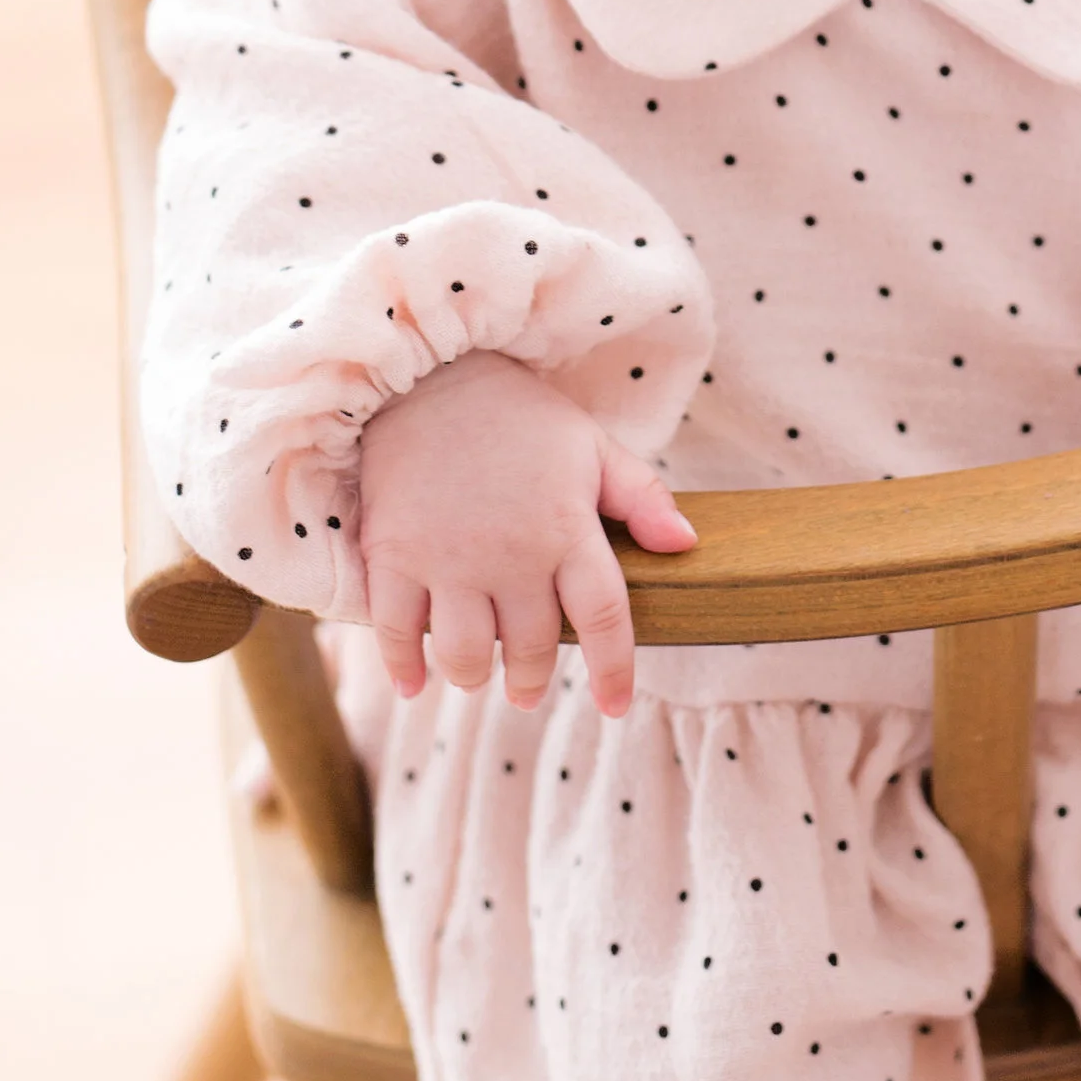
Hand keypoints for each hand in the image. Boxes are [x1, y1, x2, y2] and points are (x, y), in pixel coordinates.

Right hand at [358, 351, 694, 718]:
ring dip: (474, 677)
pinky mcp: (394, 556)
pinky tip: (416, 682)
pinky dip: (405, 668)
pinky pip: (397, 634)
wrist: (427, 375)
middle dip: (529, 679)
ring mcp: (448, 559)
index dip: (614, 670)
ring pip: (465, 656)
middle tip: (526, 686)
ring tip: (478, 675)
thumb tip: (686, 545)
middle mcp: (510, 555)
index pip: (604, 619)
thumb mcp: (591, 445)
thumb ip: (641, 496)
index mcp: (567, 529)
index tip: (616, 705)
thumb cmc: (518, 416)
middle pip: (530, 649)